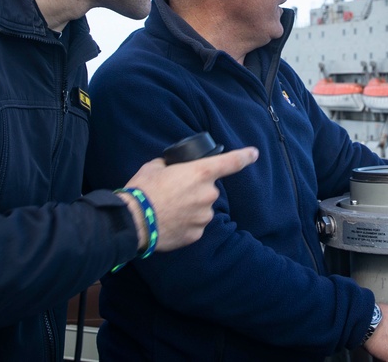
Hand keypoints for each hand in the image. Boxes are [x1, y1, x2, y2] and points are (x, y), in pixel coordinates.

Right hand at [120, 147, 257, 251]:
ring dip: (191, 208)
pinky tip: (170, 222)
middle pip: (208, 189)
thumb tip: (171, 167)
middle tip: (174, 193)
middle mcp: (208, 194)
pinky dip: (186, 223)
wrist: (133, 222)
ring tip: (168, 209)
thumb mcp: (154, 167)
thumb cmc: (143, 190)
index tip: (254, 153)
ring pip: (202, 209)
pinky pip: (195, 225)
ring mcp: (204, 216)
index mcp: (200, 173)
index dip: (245, 156)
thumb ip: (170, 164)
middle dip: (195, 190)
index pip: (231, 162)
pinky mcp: (197, 234)